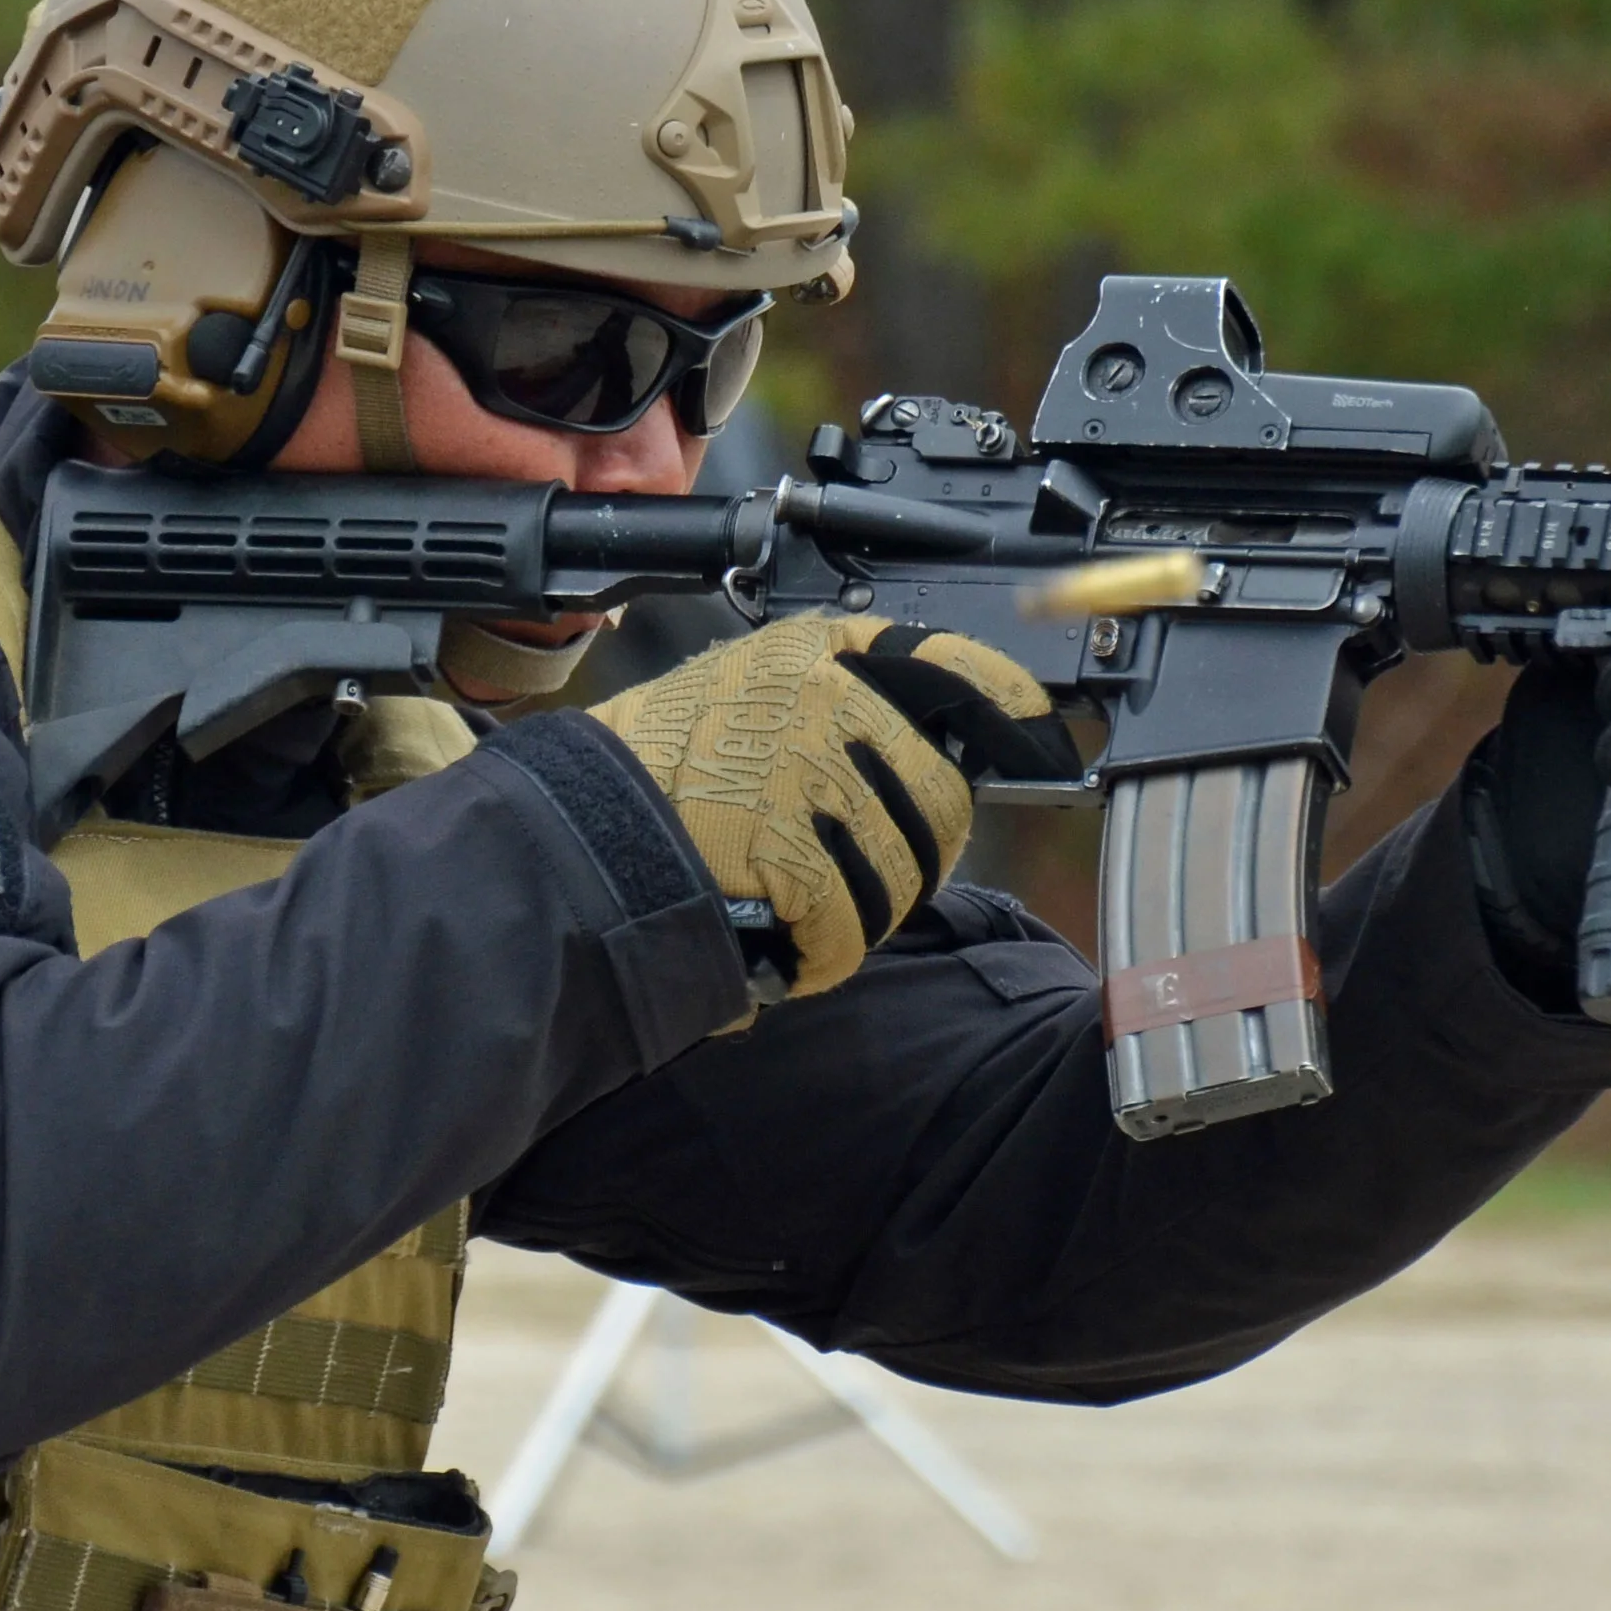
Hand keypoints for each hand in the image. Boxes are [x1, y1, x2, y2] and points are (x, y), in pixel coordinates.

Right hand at [590, 615, 1073, 997]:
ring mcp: (815, 777)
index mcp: (815, 655)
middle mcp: (827, 703)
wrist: (572, 834)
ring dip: (866, 907)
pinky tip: (783, 945)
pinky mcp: (800, 854)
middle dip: (918, 847)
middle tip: (858, 871)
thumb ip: (831, 705)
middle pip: (940, 792)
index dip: (1005, 703)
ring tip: (798, 903)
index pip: (948, 662)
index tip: (1038, 731)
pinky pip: (855, 926)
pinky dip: (823, 955)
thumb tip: (930, 742)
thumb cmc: (647, 774)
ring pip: (906, 869)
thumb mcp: (740, 693)